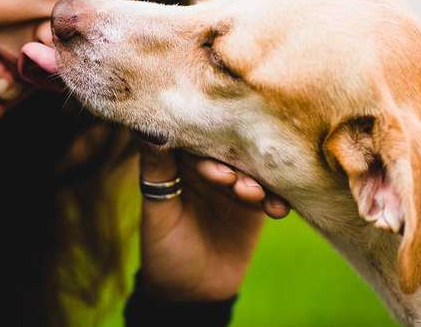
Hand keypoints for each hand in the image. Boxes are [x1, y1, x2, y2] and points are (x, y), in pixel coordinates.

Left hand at [138, 143, 289, 301]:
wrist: (191, 294)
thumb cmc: (163, 249)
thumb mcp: (157, 212)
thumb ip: (157, 170)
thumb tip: (142, 126)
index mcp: (180, 163)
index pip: (192, 133)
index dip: (200, 136)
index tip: (208, 144)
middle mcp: (208, 167)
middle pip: (227, 149)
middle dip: (230, 161)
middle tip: (229, 180)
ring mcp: (233, 185)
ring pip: (251, 170)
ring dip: (255, 180)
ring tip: (251, 195)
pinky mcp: (255, 206)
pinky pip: (271, 195)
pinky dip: (276, 199)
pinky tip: (277, 210)